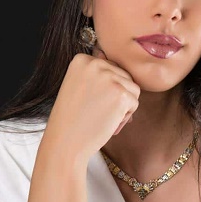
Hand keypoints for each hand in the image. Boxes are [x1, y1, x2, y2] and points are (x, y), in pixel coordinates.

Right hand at [43, 44, 140, 161]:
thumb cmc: (72, 119)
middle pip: (124, 76)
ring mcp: (109, 78)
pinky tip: (107, 122)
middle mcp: (95, 64)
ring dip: (122, 106)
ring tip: (102, 116)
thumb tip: (120, 69)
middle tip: (97, 112)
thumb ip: (96, 75)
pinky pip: (134, 103)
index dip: (105, 90)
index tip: (89, 102)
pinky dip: (124, 117)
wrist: (65, 142)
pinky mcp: (121, 94)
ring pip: (132, 89)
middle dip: (116, 97)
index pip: (111, 68)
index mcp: (82, 59)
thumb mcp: (78, 86)